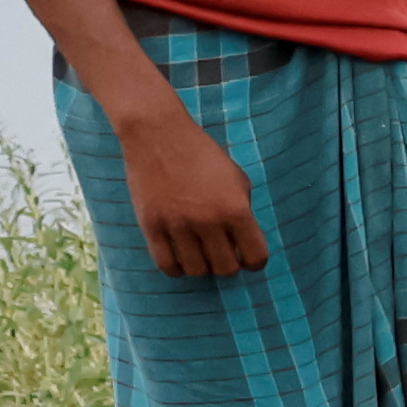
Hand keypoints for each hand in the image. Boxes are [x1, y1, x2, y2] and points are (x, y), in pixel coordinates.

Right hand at [108, 80, 263, 279]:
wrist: (158, 135)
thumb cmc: (203, 155)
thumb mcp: (238, 180)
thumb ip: (244, 210)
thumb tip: (245, 241)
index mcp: (236, 210)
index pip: (256, 257)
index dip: (255, 262)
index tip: (249, 258)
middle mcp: (208, 222)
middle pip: (226, 269)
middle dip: (229, 265)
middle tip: (224, 254)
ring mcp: (177, 226)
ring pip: (197, 271)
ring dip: (203, 267)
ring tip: (202, 255)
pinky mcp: (150, 226)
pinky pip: (166, 264)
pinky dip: (176, 268)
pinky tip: (180, 259)